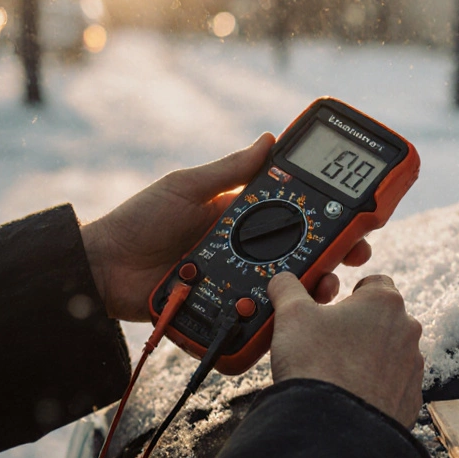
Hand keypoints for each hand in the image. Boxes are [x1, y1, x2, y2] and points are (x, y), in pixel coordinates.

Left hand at [81, 133, 371, 320]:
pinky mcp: (225, 311)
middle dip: (334, 254)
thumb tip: (269, 140)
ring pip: (286, 287)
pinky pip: (258, 317)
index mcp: (240, 217)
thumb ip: (229, 170)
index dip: (327, 216)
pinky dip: (279, 317)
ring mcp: (237, 282)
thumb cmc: (139, 220)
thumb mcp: (185, 187)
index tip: (356, 216)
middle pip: (300, 254)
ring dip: (313, 286)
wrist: (100, 268)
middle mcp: (245, 250)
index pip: (294, 215)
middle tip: (358, 254)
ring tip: (328, 284)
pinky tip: (297, 315)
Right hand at [267, 272, 424, 427]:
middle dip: (357, 328)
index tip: (333, 307)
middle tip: (327, 342)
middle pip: (381, 320)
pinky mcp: (410, 400)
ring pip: (388, 354)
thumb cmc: (316, 365)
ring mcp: (412, 367)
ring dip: (367, 358)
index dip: (351, 293)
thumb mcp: (291, 314)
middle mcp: (407, 331)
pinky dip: (373, 388)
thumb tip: (283, 281)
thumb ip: (288, 289)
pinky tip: (349, 395)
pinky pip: (391, 387)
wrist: (332, 428)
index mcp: (384, 302)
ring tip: (335, 372)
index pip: (374, 282)